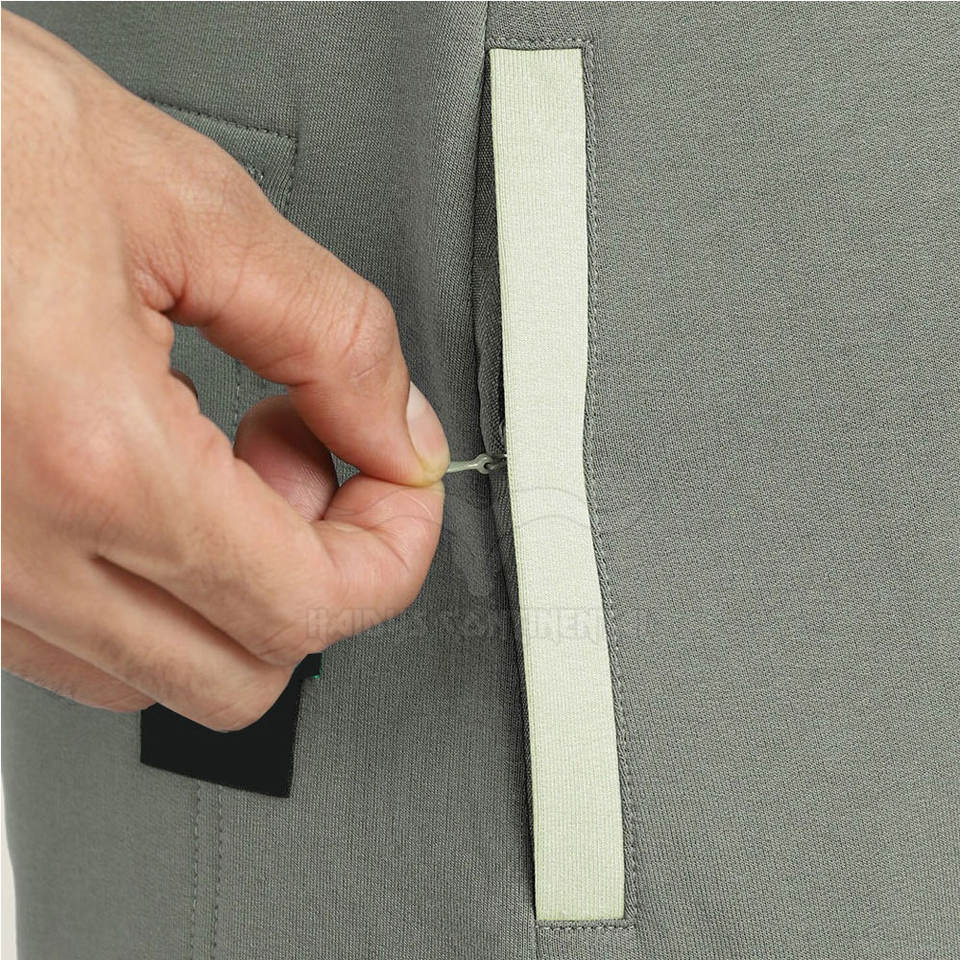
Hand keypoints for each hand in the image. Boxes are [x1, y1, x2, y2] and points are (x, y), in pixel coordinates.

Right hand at [1, 11, 448, 728]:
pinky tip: (151, 478)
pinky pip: (75, 638)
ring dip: (232, 584)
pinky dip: (150, 583)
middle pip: (240, 674)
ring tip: (222, 453)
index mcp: (87, 457)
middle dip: (319, 572)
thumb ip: (332, 337)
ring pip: (157, 674)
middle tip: (311, 457)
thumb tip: (398, 432)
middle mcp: (7, 547)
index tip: (401, 486)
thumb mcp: (184, 205)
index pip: (307, 608)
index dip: (393, 552)